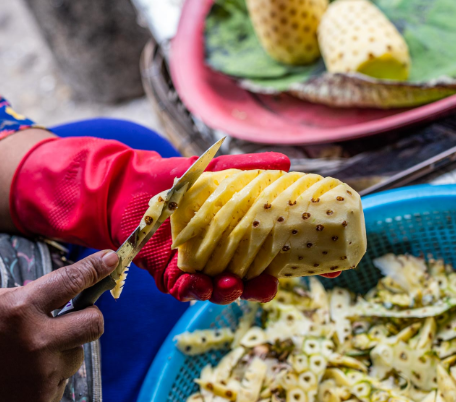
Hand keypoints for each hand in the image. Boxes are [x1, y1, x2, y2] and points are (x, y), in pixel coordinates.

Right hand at [0, 250, 118, 401]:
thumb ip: (32, 298)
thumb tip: (70, 293)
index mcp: (21, 308)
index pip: (70, 281)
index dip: (94, 268)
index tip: (110, 259)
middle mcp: (38, 340)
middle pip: (94, 324)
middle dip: (90, 318)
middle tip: (74, 320)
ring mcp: (44, 373)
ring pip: (77, 354)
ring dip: (62, 350)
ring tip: (29, 355)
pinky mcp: (45, 398)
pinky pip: (63, 378)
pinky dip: (50, 374)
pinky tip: (24, 374)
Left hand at [11, 137, 290, 304]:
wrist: (129, 187)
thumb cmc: (175, 180)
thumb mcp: (212, 171)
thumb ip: (245, 168)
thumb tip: (285, 162)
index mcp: (237, 238)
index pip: (272, 257)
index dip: (294, 264)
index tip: (325, 269)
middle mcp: (220, 258)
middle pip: (249, 282)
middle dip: (260, 288)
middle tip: (268, 284)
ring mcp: (195, 269)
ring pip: (218, 291)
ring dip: (228, 292)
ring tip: (233, 285)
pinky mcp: (168, 276)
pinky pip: (184, 290)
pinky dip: (192, 289)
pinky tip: (198, 283)